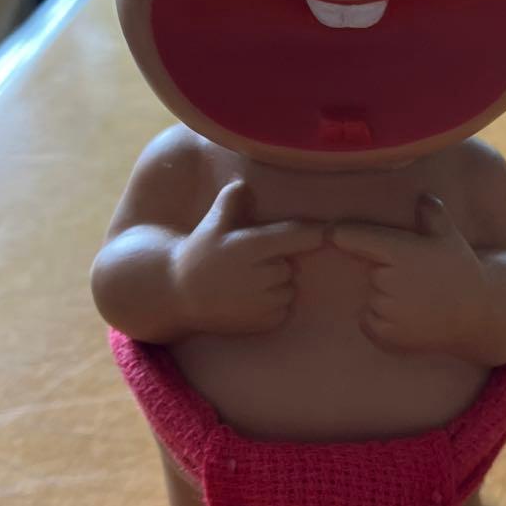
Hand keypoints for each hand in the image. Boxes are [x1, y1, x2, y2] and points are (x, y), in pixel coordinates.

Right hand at [172, 181, 323, 334]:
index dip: (315, 232)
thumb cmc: (199, 255)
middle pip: (290, 264)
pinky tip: (248, 300)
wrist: (179, 294)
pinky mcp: (265, 322)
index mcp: (252, 246)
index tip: (327, 230)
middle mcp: (261, 274)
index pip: (299, 235)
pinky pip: (283, 308)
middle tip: (252, 262)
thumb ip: (232, 200)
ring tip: (247, 282)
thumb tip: (245, 183)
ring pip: (288, 287)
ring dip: (276, 284)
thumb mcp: (212, 224)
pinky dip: (273, 304)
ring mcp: (264, 301)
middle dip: (278, 261)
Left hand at [329, 195, 488, 355]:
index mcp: (398, 251)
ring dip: (383, 295)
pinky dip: (382, 318)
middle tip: (412, 274)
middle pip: (367, 269)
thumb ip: (431, 214)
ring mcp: (385, 310)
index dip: (338, 233)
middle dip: (381, 268)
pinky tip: (409, 315)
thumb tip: (422, 197)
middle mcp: (387, 280)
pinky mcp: (385, 335)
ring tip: (416, 297)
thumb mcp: (449, 236)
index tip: (331, 232)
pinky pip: (369, 321)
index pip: (349, 237)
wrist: (477, 314)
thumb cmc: (461, 271)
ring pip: (370, 296)